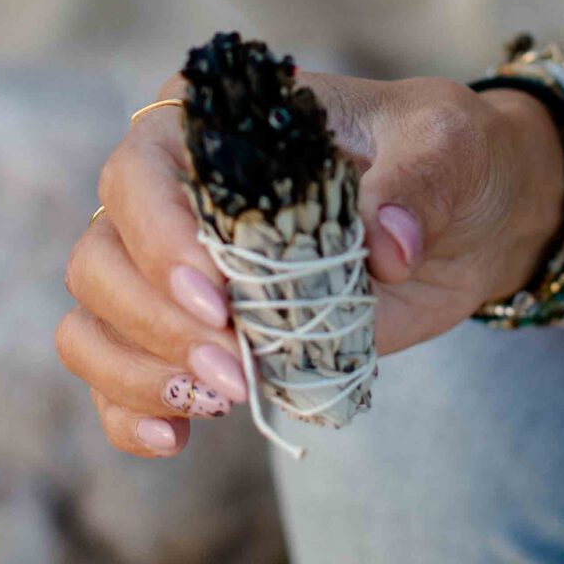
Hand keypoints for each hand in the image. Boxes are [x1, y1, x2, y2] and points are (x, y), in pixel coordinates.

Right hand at [55, 68, 563, 457]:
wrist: (469, 218)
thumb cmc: (445, 156)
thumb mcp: (448, 146)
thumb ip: (417, 184)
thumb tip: (388, 246)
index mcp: (210, 126)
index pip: (139, 172)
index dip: (160, 240)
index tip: (219, 299)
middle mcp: (171, 193)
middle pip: (100, 258)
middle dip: (156, 324)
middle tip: (235, 369)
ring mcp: (171, 270)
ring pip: (94, 320)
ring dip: (141, 372)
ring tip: (222, 398)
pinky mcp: (193, 334)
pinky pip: (118, 377)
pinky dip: (131, 413)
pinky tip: (178, 438)